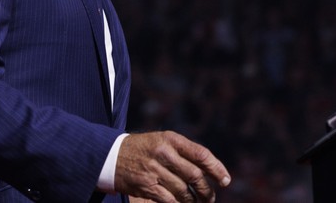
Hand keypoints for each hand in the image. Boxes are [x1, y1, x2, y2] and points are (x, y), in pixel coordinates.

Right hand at [114, 131, 229, 202]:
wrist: (109, 155)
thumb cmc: (141, 150)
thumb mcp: (161, 141)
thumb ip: (183, 152)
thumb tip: (210, 170)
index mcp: (170, 139)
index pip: (201, 154)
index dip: (217, 169)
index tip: (225, 181)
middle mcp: (164, 153)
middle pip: (196, 176)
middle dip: (207, 191)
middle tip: (209, 198)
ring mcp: (155, 170)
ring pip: (185, 191)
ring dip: (194, 201)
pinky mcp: (147, 186)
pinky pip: (171, 200)